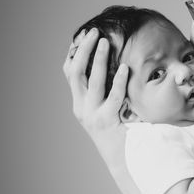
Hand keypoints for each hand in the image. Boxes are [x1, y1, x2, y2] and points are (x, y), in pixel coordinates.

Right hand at [62, 28, 128, 163]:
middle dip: (82, 50)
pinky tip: (124, 68)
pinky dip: (117, 81)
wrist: (122, 161)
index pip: (69, 72)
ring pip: (91, 81)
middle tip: (93, 32)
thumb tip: (114, 63)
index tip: (82, 35)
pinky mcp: (107, 122)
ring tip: (104, 42)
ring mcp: (92, 115)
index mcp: (79, 103)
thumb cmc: (120, 132)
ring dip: (97, 59)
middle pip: (75, 72)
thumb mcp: (107, 109)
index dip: (74, 52)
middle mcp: (81, 108)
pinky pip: (112, 97)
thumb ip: (106, 90)